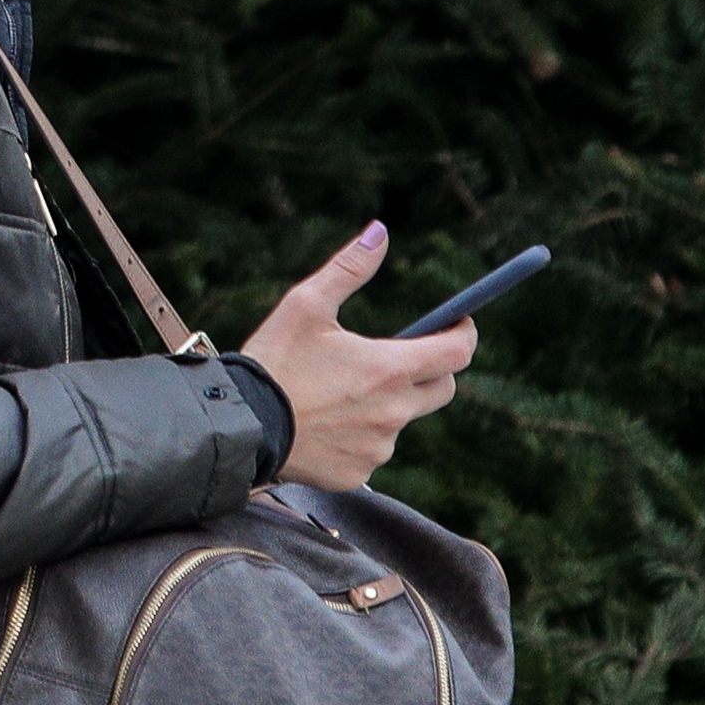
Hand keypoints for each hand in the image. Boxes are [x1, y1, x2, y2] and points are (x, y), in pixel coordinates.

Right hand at [239, 220, 478, 490]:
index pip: (457, 353)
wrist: (240, 426)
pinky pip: (374, 449)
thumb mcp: (306, 304)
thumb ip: (349, 268)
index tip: (457, 322)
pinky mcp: (358, 472)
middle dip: (431, 368)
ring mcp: (378, 448)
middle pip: (442, 389)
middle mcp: (393, 412)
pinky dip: (361, 433)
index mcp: (388, 369)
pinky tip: (327, 421)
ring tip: (342, 390)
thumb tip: (380, 232)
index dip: (463, 333)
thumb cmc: (274, 361)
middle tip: (397, 355)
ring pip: (403, 419)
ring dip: (389, 402)